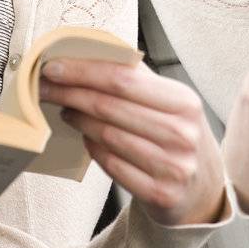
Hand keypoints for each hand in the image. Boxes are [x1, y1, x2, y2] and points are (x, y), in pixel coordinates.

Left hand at [38, 58, 225, 225]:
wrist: (204, 191)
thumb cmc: (178, 136)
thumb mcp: (171, 103)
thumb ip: (137, 78)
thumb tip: (88, 53)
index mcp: (183, 102)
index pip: (123, 78)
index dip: (83, 71)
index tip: (52, 66)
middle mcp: (181, 134)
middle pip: (109, 106)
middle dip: (69, 93)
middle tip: (44, 87)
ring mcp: (172, 167)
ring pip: (107, 136)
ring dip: (78, 120)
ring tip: (66, 110)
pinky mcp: (160, 194)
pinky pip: (111, 165)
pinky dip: (93, 149)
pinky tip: (86, 138)